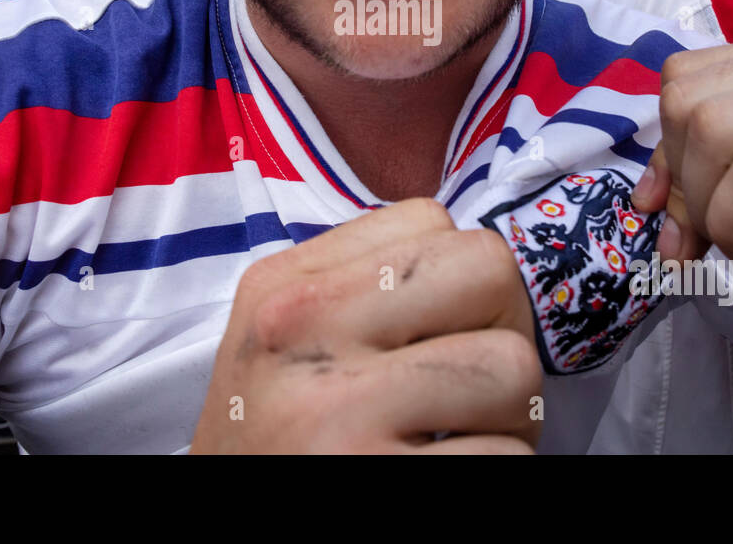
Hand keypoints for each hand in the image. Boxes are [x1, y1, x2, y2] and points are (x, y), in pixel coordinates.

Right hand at [189, 198, 542, 452]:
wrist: (219, 529)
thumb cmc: (275, 446)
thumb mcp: (282, 347)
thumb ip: (360, 290)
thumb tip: (478, 267)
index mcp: (285, 285)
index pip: (431, 220)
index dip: (459, 285)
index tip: (434, 341)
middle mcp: (301, 328)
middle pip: (489, 270)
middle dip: (502, 334)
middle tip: (470, 392)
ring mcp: (336, 407)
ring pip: (514, 369)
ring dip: (508, 420)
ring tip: (455, 445)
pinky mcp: (375, 477)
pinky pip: (507, 457)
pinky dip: (497, 472)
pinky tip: (442, 477)